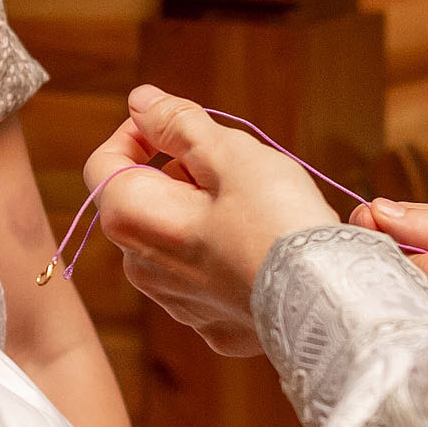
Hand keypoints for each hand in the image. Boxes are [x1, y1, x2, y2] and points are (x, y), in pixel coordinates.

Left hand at [83, 86, 337, 356]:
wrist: (324, 302)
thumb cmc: (276, 221)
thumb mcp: (228, 153)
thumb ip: (177, 123)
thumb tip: (141, 102)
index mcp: (132, 218)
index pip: (104, 161)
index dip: (137, 132)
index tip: (177, 123)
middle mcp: (140, 267)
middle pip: (147, 200)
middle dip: (183, 173)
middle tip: (238, 167)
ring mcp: (176, 302)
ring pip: (177, 238)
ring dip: (205, 213)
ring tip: (259, 208)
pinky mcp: (212, 324)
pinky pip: (207, 275)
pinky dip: (226, 254)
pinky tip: (266, 248)